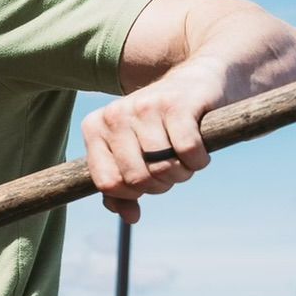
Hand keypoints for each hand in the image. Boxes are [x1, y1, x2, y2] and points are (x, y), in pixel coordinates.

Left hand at [81, 58, 228, 223]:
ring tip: (185, 157)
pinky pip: (187, 152)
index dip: (133, 192)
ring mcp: (145, 107)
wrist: (199, 79)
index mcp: (95, 127)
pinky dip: (198, 160)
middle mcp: (115, 114)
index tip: (147, 179)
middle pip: (138, 179)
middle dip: (162, 183)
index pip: (107, 183)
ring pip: (163, 168)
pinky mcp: (178, 104)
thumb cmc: (163, 124)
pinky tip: (200, 150)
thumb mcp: (135, 152)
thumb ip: (122, 188)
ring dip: (183, 172)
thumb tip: (130, 217)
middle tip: (172, 167)